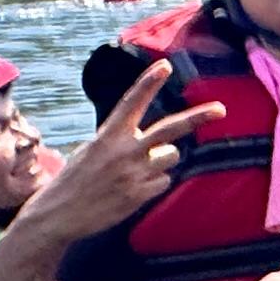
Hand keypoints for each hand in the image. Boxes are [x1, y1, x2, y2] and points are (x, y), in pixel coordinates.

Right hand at [26, 62, 217, 235]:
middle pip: (170, 129)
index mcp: (108, 135)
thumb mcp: (93, 150)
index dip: (149, 82)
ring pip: (171, 156)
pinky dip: (153, 184)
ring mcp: (134, 173)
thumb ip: (123, 141)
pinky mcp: (140, 194)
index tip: (165, 66)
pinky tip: (129, 191)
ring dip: (161, 161)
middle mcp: (124, 151)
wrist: (58, 214)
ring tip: (133, 172)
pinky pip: (163, 181)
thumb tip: (160, 144)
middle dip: (198, 117)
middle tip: (221, 109)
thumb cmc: (75, 179)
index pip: (132, 102)